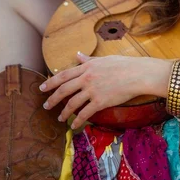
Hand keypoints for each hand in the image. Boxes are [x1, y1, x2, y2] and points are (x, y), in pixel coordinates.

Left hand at [39, 53, 173, 128]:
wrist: (137, 74)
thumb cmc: (123, 64)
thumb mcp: (103, 59)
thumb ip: (88, 59)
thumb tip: (77, 55)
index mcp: (86, 66)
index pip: (63, 75)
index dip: (51, 82)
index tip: (42, 88)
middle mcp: (86, 78)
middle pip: (63, 90)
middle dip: (52, 99)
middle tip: (45, 105)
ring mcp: (92, 90)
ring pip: (72, 103)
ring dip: (63, 112)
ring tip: (59, 118)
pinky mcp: (100, 102)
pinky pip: (85, 113)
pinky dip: (77, 120)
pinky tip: (73, 125)